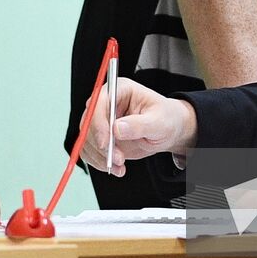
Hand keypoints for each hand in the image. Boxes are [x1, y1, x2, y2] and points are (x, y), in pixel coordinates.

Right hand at [80, 78, 197, 176]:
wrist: (169, 131)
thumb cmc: (167, 119)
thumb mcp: (159, 122)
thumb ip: (139, 125)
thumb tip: (117, 128)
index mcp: (121, 90)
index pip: (100, 101)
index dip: (98, 122)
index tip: (105, 143)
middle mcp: (108, 103)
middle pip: (89, 122)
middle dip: (100, 144)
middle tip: (117, 159)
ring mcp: (103, 121)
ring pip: (87, 138)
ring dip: (100, 156)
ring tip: (120, 166)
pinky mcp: (102, 136)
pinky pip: (90, 150)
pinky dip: (99, 162)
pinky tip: (116, 167)